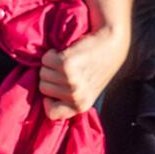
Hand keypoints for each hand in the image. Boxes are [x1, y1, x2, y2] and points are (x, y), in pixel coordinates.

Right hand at [39, 0, 134, 119]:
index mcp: (81, 106)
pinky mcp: (66, 65)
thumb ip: (72, 96)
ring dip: (52, 63)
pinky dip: (53, 52)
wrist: (112, 39)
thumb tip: (47, 100)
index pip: (52, 113)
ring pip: (43, 73)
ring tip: (70, 57)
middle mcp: (76, 97)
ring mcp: (71, 82)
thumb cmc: (100, 62)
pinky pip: (46, 60)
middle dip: (51, 75)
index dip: (49, 100)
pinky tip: (68, 49)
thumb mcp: (90, 87)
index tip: (55, 89)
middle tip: (69, 66)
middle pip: (43, 88)